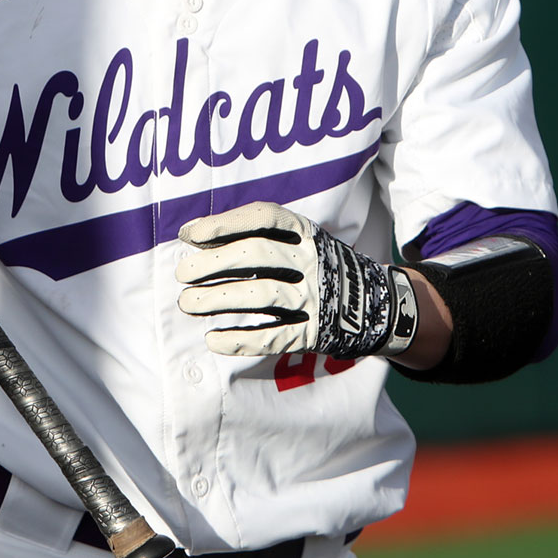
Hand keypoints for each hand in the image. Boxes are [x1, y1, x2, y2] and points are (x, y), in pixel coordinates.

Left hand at [176, 202, 418, 360]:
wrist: (375, 302)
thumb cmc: (313, 265)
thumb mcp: (293, 241)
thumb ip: (247, 238)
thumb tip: (189, 235)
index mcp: (305, 232)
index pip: (263, 218)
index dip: (225, 223)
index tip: (190, 236)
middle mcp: (312, 260)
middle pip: (258, 256)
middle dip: (214, 264)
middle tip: (182, 275)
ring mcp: (316, 296)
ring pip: (262, 295)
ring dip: (219, 299)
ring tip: (188, 304)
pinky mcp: (315, 331)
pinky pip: (275, 337)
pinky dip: (241, 339)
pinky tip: (213, 339)